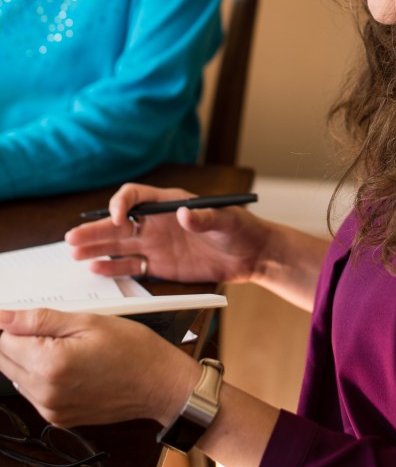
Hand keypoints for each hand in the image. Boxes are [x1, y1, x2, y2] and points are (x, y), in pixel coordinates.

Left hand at [0, 308, 197, 428]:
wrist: (159, 384)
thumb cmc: (133, 349)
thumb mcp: (89, 322)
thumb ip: (40, 320)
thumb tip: (4, 316)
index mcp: (51, 365)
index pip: (4, 340)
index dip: (15, 324)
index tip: (30, 317)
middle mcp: (46, 393)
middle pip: (5, 361)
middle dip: (19, 341)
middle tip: (54, 330)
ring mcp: (51, 410)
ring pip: (17, 377)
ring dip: (29, 358)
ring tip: (66, 346)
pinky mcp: (58, 418)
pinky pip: (33, 393)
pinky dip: (41, 376)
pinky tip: (69, 364)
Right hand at [65, 183, 269, 284]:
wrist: (251, 254)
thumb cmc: (241, 229)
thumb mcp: (227, 220)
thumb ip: (206, 217)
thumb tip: (185, 213)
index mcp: (168, 203)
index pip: (135, 197)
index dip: (121, 204)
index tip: (117, 219)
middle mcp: (157, 222)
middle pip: (119, 223)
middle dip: (96, 229)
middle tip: (72, 238)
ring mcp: (156, 244)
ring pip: (119, 245)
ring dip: (96, 248)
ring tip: (73, 253)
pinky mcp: (160, 265)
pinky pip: (131, 266)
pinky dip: (113, 268)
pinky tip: (96, 269)